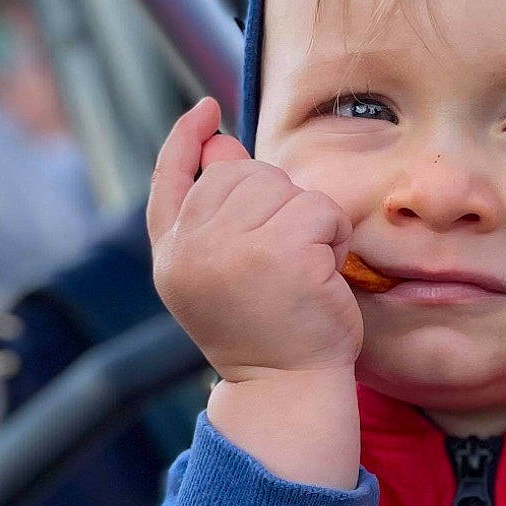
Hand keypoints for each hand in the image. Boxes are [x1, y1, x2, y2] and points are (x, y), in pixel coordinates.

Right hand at [147, 97, 360, 382]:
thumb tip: (223, 145)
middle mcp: (193, 247)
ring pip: (284, 187)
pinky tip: (324, 275)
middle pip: (241, 174)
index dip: (186, 141)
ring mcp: (235, 247)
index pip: (170, 179)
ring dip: (309, 222)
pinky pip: (321, 209)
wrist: (286, 391)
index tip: (204, 114)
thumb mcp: (223, 277)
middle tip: (283, 263)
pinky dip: (335, 237)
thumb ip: (216, 216)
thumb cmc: (266, 335)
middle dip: (275, 204)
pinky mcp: (283, 253)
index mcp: (173, 255)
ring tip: (302, 272)